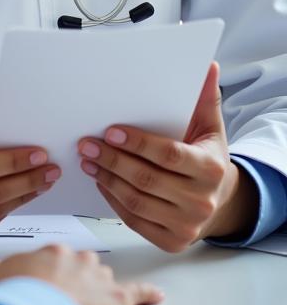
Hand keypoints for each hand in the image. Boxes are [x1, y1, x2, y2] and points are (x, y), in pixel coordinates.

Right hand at [0, 245, 162, 304]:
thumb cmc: (19, 295)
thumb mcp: (0, 275)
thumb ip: (5, 270)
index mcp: (54, 252)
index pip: (60, 260)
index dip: (55, 276)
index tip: (48, 284)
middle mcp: (79, 260)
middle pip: (85, 268)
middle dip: (79, 281)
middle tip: (66, 298)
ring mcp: (98, 279)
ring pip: (106, 281)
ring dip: (101, 291)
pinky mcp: (117, 300)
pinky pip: (137, 293)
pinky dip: (147, 293)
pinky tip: (157, 295)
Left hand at [78, 62, 258, 251]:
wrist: (219, 199)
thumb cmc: (206, 155)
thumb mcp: (209, 125)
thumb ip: (204, 96)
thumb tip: (207, 64)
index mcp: (210, 169)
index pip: (168, 154)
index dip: (137, 143)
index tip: (110, 130)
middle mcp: (201, 201)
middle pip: (146, 179)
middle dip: (111, 158)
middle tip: (85, 142)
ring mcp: (186, 225)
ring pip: (136, 200)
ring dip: (106, 177)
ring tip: (87, 158)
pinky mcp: (171, 241)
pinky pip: (134, 219)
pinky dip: (112, 199)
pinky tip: (100, 180)